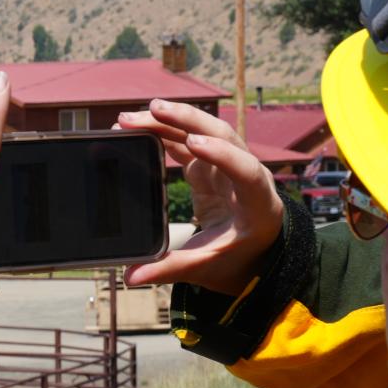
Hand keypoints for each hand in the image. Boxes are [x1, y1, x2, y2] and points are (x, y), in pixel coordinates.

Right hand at [112, 99, 282, 291]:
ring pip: (202, 132)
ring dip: (170, 120)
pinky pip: (186, 142)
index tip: (195, 142)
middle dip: (188, 120)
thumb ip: (170, 269)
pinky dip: (164, 133)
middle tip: (152, 110)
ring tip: (132, 117)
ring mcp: (228, 166)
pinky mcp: (210, 166)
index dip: (222, 154)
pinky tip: (137, 127)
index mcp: (256, 204)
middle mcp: (246, 176)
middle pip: (223, 136)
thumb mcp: (207, 268)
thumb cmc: (237, 261)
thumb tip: (131, 277)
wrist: (253, 255)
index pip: (246, 170)